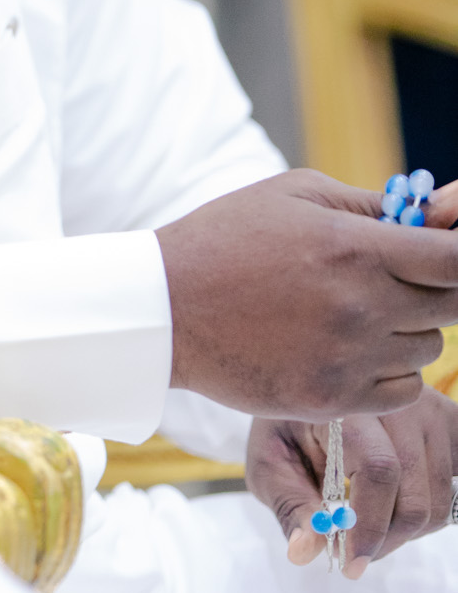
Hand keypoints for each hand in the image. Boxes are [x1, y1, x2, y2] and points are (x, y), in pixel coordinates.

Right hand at [157, 168, 453, 418]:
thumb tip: (433, 215)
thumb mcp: (295, 194)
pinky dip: (390, 373)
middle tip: (400, 280)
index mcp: (356, 247)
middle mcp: (361, 306)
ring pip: (427, 348)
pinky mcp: (331, 398)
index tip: (445, 253)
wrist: (164, 308)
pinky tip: (352, 350)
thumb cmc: (227, 238)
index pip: (457, 260)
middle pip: (451, 306)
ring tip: (358, 314)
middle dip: (436, 288)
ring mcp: (348, 357)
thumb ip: (371, 205)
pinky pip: (402, 391)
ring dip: (408, 331)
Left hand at [247, 387, 457, 577]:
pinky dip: (430, 509)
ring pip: (441, 499)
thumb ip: (289, 507)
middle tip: (356, 555)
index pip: (379, 469)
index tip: (350, 563)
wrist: (313, 388)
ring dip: (407, 530)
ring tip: (371, 525)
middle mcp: (397, 403)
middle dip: (386, 539)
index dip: (370, 524)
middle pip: (416, 494)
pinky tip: (398, 505)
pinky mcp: (450, 425)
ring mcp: (430, 411)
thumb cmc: (288, 428)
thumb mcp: (269, 465)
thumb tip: (305, 552)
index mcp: (347, 407)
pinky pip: (457, 484)